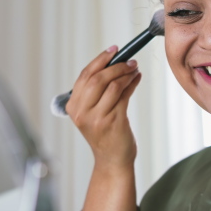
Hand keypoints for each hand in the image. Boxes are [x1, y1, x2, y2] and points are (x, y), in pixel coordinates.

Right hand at [66, 45, 141, 169]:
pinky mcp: (113, 122)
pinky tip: (137, 79)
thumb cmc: (105, 133)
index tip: (114, 50)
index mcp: (73, 106)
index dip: (100, 60)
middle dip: (116, 66)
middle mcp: (82, 112)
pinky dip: (132, 84)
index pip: (84, 76)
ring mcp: (96, 118)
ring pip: (112, 85)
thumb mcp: (94, 111)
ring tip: (134, 69)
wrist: (112, 159)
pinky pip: (124, 95)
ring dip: (126, 74)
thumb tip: (116, 62)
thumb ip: (99, 90)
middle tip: (130, 61)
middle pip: (98, 78)